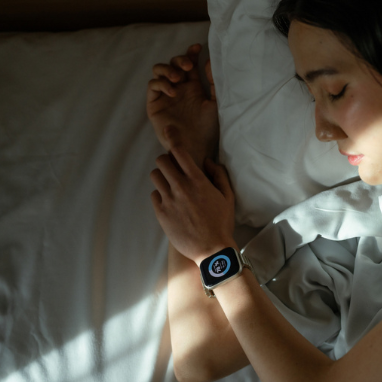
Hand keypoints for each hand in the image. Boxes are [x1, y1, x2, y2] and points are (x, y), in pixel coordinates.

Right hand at [146, 44, 218, 169]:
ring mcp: (165, 95)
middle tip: (188, 66)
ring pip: (159, 71)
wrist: (195, 147)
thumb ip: (213, 83)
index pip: (188, 64)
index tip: (197, 47)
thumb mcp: (215, 103)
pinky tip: (172, 91)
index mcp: (192, 87)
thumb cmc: (207, 128)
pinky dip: (161, 84)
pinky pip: (153, 86)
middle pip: (172, 64)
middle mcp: (178, 88)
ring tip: (177, 78)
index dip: (190, 53)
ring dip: (167, 69)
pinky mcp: (154, 104)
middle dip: (179, 60)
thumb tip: (209, 61)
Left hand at [150, 142, 235, 263]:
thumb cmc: (222, 222)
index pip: (179, 152)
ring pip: (155, 176)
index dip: (173, 139)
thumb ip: (218, 175)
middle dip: (167, 161)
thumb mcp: (228, 196)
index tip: (169, 131)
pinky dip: (161, 195)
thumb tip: (207, 162)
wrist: (211, 249)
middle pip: (161, 161)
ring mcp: (168, 200)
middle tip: (174, 168)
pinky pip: (154, 195)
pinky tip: (171, 203)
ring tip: (172, 185)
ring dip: (162, 177)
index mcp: (197, 180)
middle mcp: (180, 187)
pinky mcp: (161, 213)